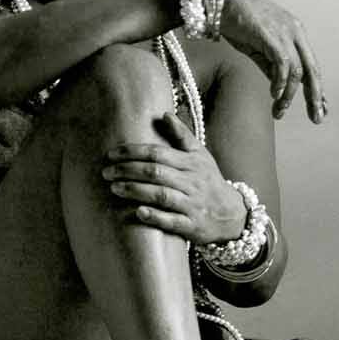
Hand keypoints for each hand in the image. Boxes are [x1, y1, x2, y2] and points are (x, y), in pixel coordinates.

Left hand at [100, 113, 246, 243]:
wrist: (232, 214)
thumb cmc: (209, 180)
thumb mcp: (200, 155)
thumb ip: (182, 136)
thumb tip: (164, 114)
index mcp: (191, 163)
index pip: (158, 153)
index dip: (133, 152)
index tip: (111, 154)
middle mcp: (192, 182)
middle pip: (156, 173)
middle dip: (128, 170)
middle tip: (106, 172)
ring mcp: (192, 204)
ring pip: (162, 195)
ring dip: (136, 191)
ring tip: (114, 188)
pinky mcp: (192, 225)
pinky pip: (173, 221)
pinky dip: (155, 216)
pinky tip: (138, 212)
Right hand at [215, 0, 326, 122]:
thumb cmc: (235, 19)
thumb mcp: (257, 46)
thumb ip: (270, 63)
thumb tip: (279, 87)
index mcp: (294, 33)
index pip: (311, 65)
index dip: (316, 88)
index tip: (319, 107)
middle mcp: (295, 32)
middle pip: (313, 70)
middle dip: (316, 97)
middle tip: (318, 118)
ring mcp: (285, 33)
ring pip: (298, 71)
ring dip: (290, 95)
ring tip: (281, 111)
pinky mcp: (272, 36)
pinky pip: (283, 65)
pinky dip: (280, 83)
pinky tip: (275, 95)